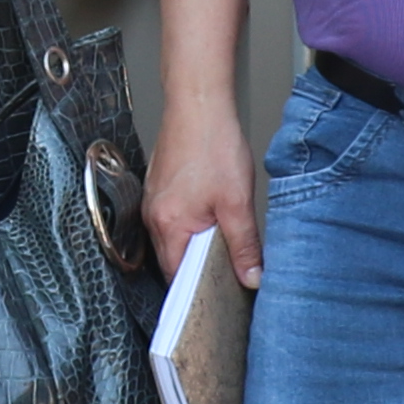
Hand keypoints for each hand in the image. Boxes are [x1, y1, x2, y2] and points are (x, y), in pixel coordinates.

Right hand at [146, 102, 257, 288]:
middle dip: (197, 272)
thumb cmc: (212, 143)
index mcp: (169, 225)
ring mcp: (152, 202)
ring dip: (194, 248)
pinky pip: (170, 222)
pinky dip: (188, 229)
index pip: (177, 278)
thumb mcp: (237, 202)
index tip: (218, 301)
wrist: (197, 103)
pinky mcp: (158, 190)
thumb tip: (251, 277)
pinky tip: (209, 219)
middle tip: (226, 277)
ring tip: (221, 246)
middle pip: (172, 261)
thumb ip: (244, 245)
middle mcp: (153, 216)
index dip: (198, 293)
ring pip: (172, 241)